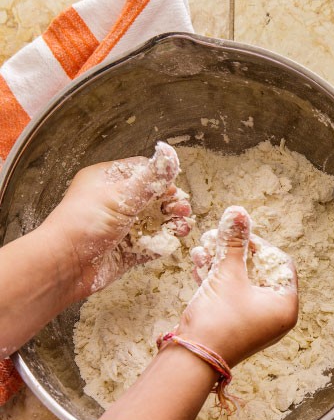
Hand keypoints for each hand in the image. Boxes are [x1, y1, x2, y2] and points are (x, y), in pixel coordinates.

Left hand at [41, 142, 191, 300]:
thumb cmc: (83, 224)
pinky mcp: (129, 249)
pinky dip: (164, 241)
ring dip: (173, 222)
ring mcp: (123, 227)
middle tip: (181, 208)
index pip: (141, 172)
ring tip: (182, 225)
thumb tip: (169, 153)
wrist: (65, 266)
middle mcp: (115, 202)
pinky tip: (173, 239)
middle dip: (171, 203)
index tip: (172, 188)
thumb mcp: (121, 195)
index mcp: (108, 181)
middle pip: (154, 197)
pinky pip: (153, 242)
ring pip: (157, 221)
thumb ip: (151, 177)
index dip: (160, 180)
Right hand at [176, 206, 298, 366]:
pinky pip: (231, 297)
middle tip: (215, 236)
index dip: (259, 243)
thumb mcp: (228, 274)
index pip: (280, 263)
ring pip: (241, 283)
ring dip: (221, 262)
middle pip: (259, 271)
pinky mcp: (236, 327)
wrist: (191, 361)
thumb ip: (234, 242)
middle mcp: (275, 316)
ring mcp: (256, 323)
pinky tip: (198, 264)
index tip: (238, 233)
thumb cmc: (218, 319)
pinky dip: (217, 280)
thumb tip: (238, 212)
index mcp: (285, 305)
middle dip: (234, 251)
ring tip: (201, 247)